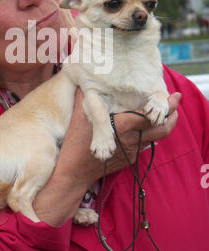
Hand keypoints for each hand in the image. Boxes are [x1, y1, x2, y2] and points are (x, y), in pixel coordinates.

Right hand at [33, 89, 180, 225]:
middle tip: (175, 103)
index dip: (166, 106)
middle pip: (162, 129)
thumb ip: (87, 95)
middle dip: (173, 115)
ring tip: (164, 112)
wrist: (75, 171)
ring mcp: (132, 151)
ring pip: (155, 138)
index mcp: (123, 126)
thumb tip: (87, 79)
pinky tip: (144, 126)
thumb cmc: (76, 142)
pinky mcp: (130, 159)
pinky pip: (144, 144)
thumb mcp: (80, 115)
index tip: (173, 95)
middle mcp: (132, 139)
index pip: (153, 116)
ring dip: (162, 125)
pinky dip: (148, 133)